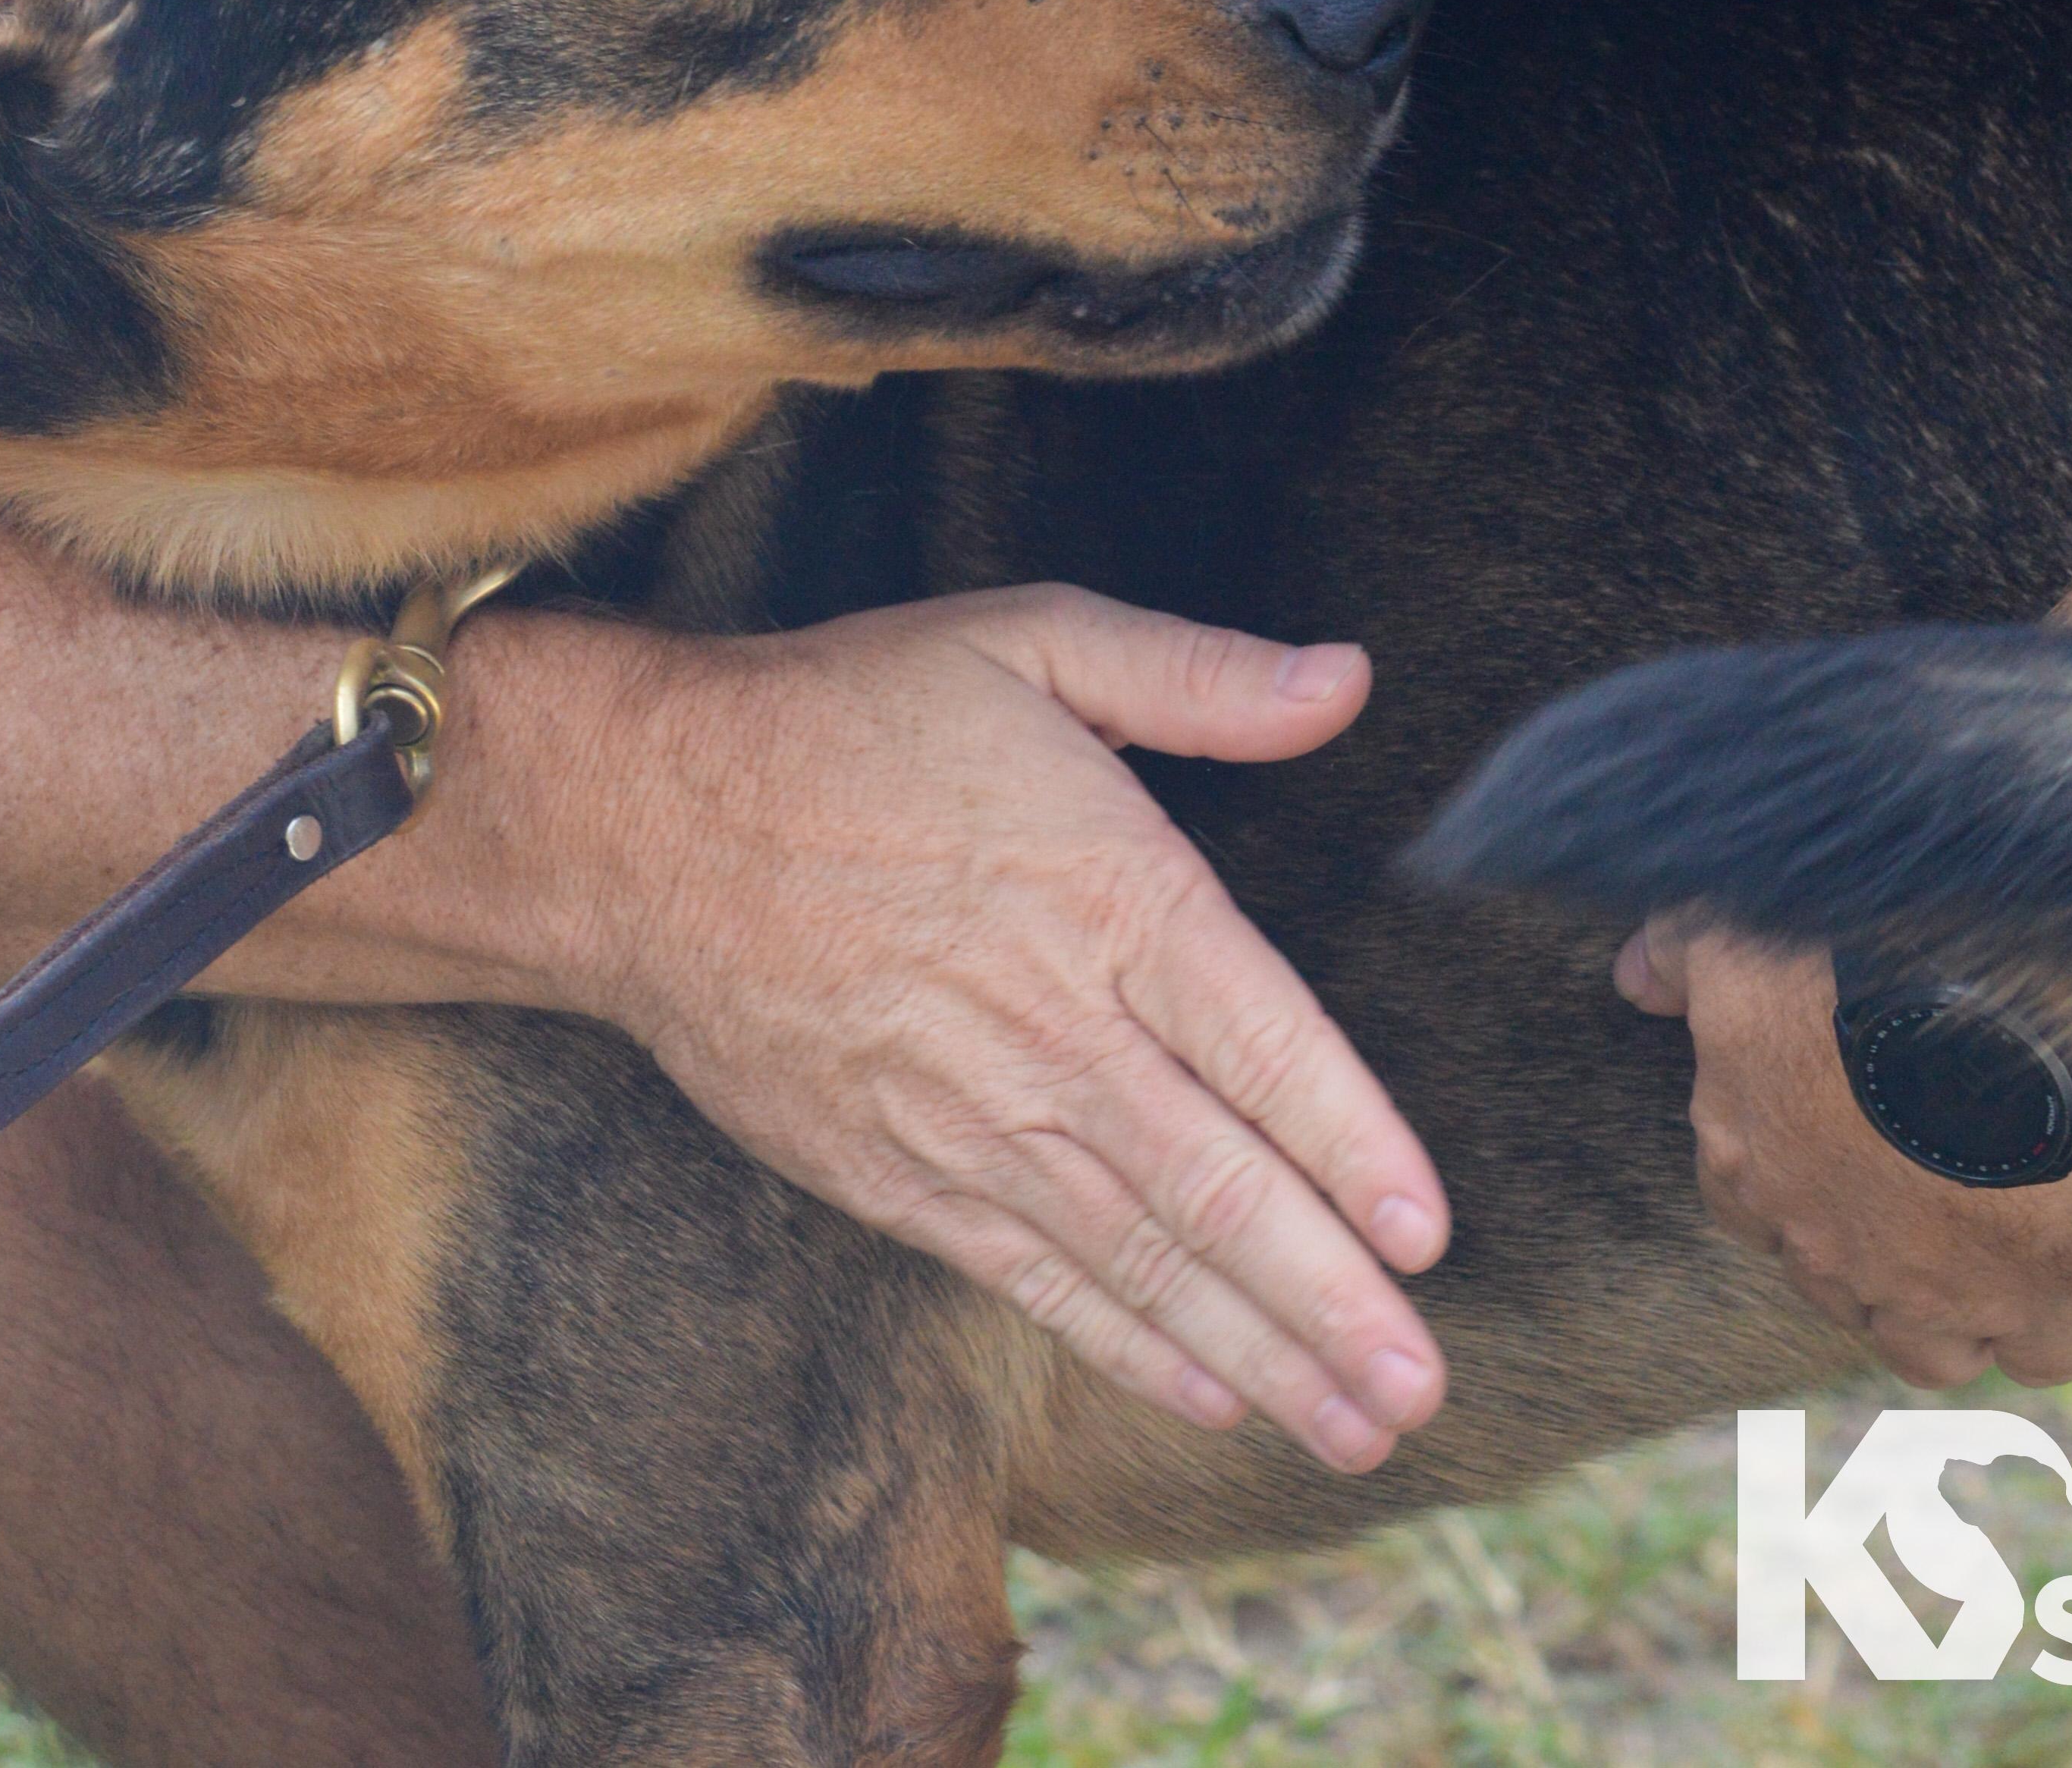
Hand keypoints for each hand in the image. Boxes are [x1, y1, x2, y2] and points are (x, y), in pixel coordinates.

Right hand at [571, 587, 1450, 1464]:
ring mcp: (969, 1113)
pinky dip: (1126, 1343)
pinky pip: (1034, 1276)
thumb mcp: (1024, 639)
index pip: (1265, 1047)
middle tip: (1423, 1394)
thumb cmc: (842, 716)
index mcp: (1106, 891)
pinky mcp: (895, 1172)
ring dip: (1259, 1352)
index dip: (1355, 1150)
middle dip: (1333, 1303)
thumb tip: (1345, 678)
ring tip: (1356, 1431)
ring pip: (1140, 1257)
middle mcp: (1052, 1023)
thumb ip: (1194, 674)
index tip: (1431, 1237)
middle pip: (1218, 1188)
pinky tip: (1208, 1395)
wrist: (640, 822)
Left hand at [1619, 915, 2071, 1383]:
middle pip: (1840, 1287)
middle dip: (1873, 1253)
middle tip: (1927, 1190)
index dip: (1799, 1189)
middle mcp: (1828, 1251)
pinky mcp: (2046, 1306)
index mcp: (1750, 1166)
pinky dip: (2057, 1322)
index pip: (1753, 1212)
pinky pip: (2048, 1354)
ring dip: (1954, 1310)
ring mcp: (1936, 1294)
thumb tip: (1637, 979)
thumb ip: (1675, 958)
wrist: (1985, 992)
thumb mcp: (1727, 933)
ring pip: (1931, 1348)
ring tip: (1996, 1247)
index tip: (1841, 1152)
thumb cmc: (1840, 957)